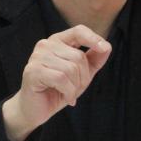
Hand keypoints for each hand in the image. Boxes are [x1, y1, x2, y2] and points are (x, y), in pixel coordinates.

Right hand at [2, 25, 111, 140]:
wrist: (36, 109)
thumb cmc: (58, 89)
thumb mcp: (82, 74)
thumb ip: (94, 59)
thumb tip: (108, 47)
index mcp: (58, 41)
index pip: (78, 31)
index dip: (93, 38)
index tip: (104, 48)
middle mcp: (46, 45)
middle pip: (78, 56)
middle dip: (83, 77)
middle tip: (76, 89)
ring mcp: (37, 57)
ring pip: (70, 68)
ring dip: (75, 87)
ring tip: (69, 93)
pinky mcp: (33, 71)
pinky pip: (61, 79)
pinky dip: (68, 92)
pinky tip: (66, 98)